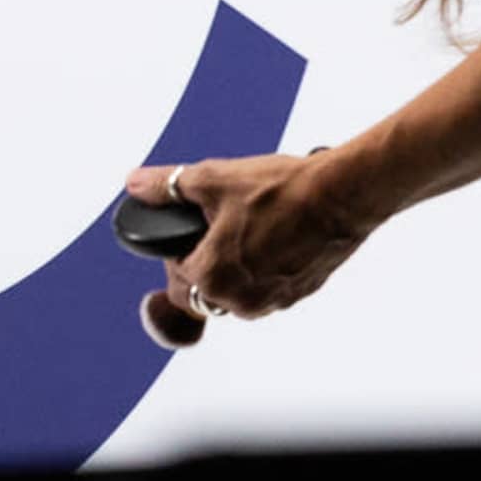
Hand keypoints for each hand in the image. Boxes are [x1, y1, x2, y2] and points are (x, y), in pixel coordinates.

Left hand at [123, 152, 374, 343]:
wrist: (343, 193)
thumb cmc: (284, 190)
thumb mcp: (212, 180)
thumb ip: (166, 187)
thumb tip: (137, 184)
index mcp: (212, 279)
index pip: (174, 277)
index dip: (177, 250)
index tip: (192, 229)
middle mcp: (241, 300)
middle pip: (202, 291)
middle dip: (202, 263)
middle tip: (218, 228)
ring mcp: (273, 301)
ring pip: (235, 293)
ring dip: (232, 268)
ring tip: (247, 229)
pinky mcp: (299, 293)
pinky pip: (267, 289)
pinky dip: (263, 268)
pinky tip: (273, 237)